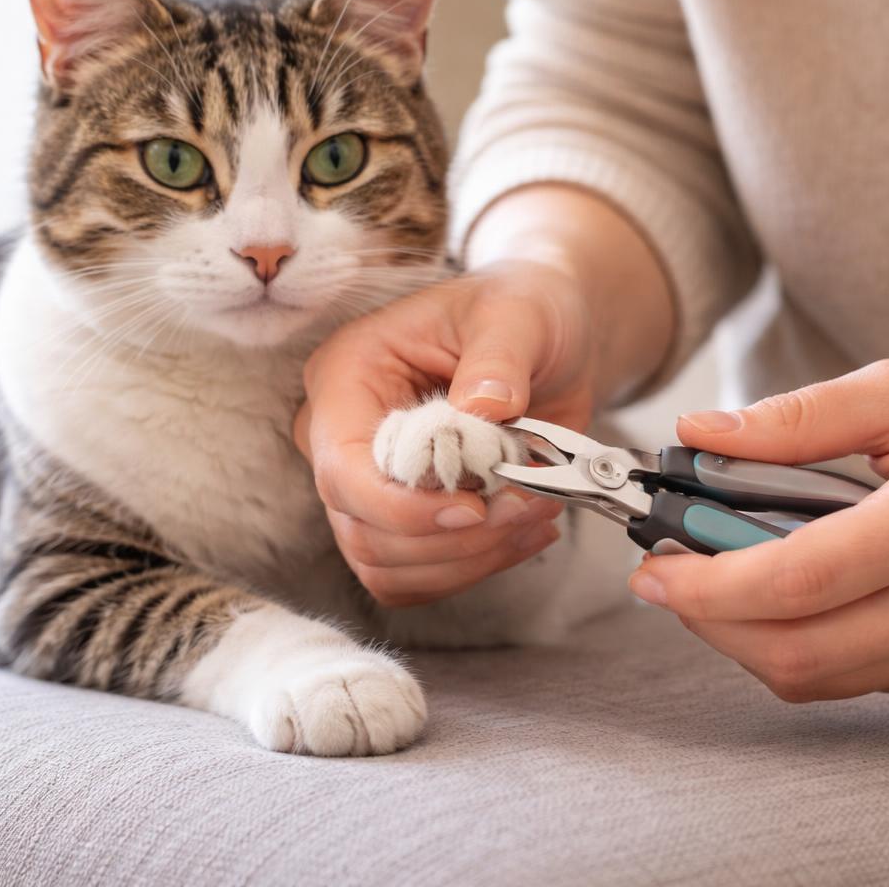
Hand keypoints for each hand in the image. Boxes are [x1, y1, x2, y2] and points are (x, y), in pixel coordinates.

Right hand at [294, 259, 591, 605]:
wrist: (547, 336)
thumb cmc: (519, 311)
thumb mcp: (516, 315)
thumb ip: (498, 359)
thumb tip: (483, 410)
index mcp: (346, 376)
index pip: (343, 470)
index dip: (404, 508)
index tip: (476, 509)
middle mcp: (342, 437)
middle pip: (363, 531)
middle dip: (451, 539)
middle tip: (528, 505)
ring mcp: (369, 484)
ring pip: (387, 566)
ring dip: (468, 559)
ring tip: (534, 513)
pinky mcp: (404, 518)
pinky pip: (417, 577)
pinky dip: (474, 567)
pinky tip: (523, 531)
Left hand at [629, 358, 888, 700]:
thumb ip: (796, 416)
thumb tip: (699, 434)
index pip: (802, 580)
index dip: (710, 585)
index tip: (652, 566)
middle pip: (798, 650)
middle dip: (708, 620)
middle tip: (664, 573)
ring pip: (815, 677)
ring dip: (739, 637)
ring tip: (707, 578)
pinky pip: (846, 678)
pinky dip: (787, 646)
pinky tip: (768, 595)